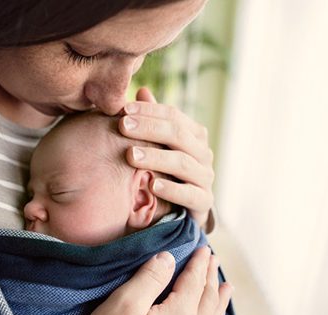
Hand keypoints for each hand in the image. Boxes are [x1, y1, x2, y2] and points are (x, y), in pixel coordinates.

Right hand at [69, 247, 232, 314]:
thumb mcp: (124, 303)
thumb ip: (150, 278)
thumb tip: (169, 259)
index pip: (194, 282)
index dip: (198, 263)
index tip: (203, 249)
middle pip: (206, 300)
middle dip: (210, 277)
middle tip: (213, 260)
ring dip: (219, 302)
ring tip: (226, 288)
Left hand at [119, 88, 214, 227]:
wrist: (182, 210)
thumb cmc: (166, 171)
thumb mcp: (158, 145)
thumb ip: (152, 121)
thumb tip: (142, 91)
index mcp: (193, 135)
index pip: (173, 115)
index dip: (149, 111)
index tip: (123, 109)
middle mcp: (203, 153)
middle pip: (178, 135)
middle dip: (149, 128)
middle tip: (122, 126)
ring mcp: (205, 177)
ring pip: (183, 163)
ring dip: (155, 158)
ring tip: (130, 156)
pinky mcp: (204, 202)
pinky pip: (190, 195)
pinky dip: (172, 189)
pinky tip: (151, 185)